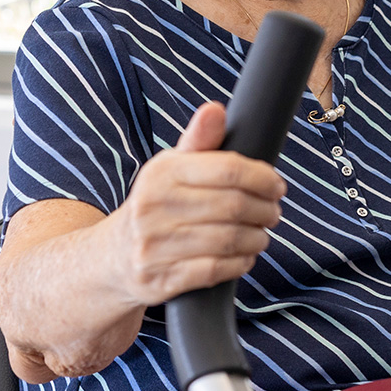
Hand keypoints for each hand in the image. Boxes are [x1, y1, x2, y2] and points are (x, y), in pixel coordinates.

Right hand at [109, 101, 286, 305]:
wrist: (112, 258)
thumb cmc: (157, 204)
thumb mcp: (171, 167)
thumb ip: (199, 140)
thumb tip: (215, 109)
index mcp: (162, 173)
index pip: (228, 169)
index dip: (263, 178)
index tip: (277, 186)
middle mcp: (153, 208)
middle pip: (233, 206)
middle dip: (264, 210)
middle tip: (274, 212)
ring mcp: (154, 247)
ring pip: (228, 240)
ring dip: (257, 238)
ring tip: (262, 234)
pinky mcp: (159, 280)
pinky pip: (214, 271)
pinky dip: (239, 263)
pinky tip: (245, 256)